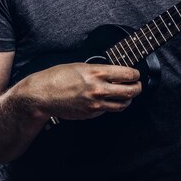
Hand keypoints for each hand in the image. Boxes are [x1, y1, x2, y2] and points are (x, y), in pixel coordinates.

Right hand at [23, 62, 141, 120]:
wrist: (42, 95)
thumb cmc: (58, 77)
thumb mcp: (81, 66)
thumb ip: (100, 70)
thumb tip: (115, 73)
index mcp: (97, 73)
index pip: (128, 74)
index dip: (136, 74)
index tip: (136, 74)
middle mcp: (98, 89)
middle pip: (131, 91)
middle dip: (137, 88)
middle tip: (137, 85)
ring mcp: (95, 103)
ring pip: (123, 104)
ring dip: (128, 99)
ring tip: (127, 95)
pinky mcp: (91, 114)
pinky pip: (107, 110)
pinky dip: (111, 105)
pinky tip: (107, 100)